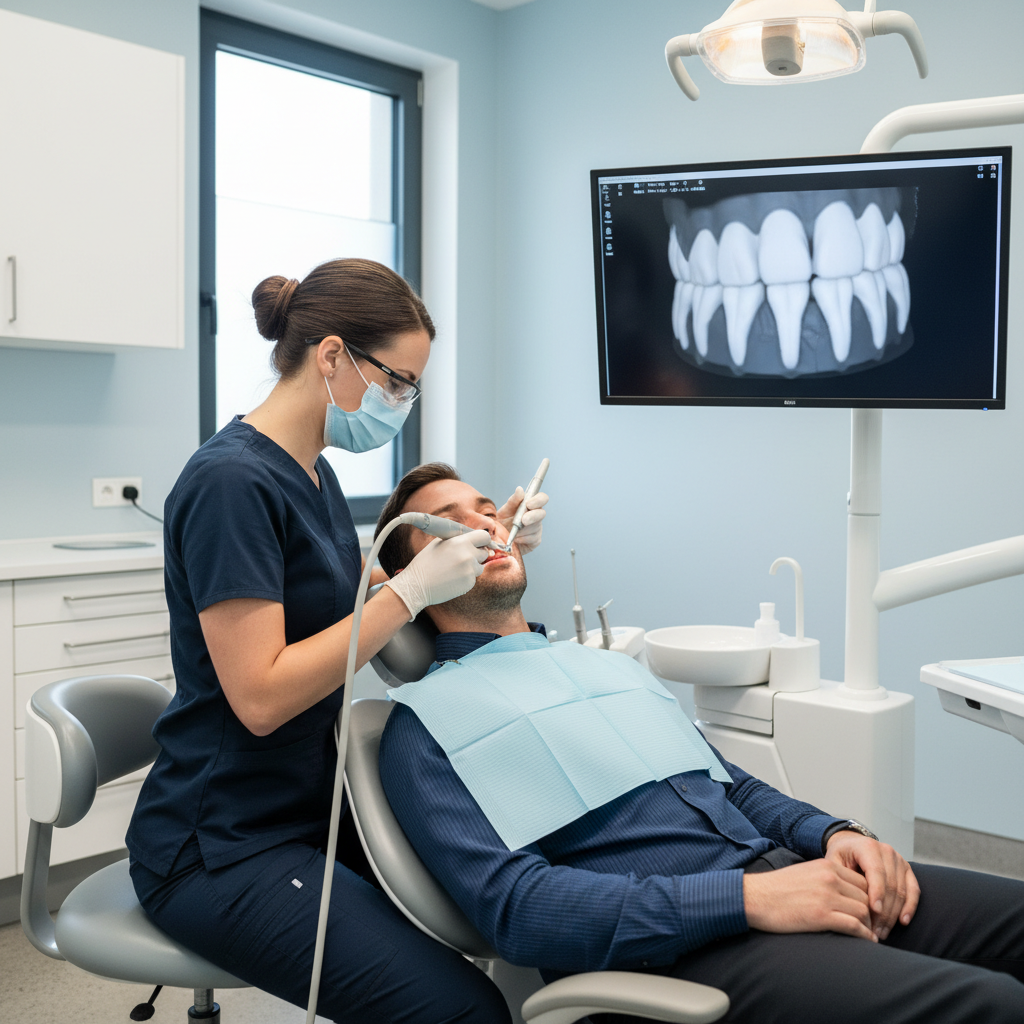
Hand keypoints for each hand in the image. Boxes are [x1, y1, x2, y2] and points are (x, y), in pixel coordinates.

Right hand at [384, 531, 489, 618]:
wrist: (417, 585)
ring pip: (479, 567)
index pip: (484, 536)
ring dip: (471, 567)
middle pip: (484, 552)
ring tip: (453, 570)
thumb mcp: (439, 543)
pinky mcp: (469, 583)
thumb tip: (471, 538)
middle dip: (477, 554)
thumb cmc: (425, 563)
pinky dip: (465, 578)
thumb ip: (457, 539)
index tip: (480, 544)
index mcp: (460, 542)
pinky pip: (473, 578)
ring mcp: (470, 570)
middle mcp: (468, 555)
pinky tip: (452, 579)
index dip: (483, 540)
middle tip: (463, 558)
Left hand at [497, 487, 547, 553]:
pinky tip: (516, 539)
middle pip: (542, 513)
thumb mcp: (505, 511)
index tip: (528, 504)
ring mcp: (537, 528)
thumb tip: (520, 489)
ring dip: (523, 530)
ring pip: (535, 527)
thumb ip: (513, 501)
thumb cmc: (504, 522)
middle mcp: (536, 515)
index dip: (538, 500)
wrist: (500, 539)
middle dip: (532, 516)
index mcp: (530, 505)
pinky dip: (522, 539)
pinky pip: (533, 539)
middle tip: (523, 520)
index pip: (542, 498)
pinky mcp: (536, 540)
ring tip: (513, 532)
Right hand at [743, 858, 875, 941]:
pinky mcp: (821, 915)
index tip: (870, 911)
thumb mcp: (805, 873)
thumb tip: (845, 893)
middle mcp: (829, 878)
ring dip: (870, 925)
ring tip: (870, 935)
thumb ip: (826, 878)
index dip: (870, 898)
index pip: (862, 881)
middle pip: (866, 896)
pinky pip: (854, 926)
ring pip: (863, 911)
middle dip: (873, 913)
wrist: (755, 897)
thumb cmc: (777, 889)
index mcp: (826, 865)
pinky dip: (865, 935)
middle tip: (875, 926)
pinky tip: (867, 941)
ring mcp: (826, 896)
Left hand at [825, 831, 919, 939]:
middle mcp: (886, 851)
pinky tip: (903, 921)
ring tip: (882, 932)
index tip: (873, 912)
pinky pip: (913, 890)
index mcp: (867, 847)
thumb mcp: (833, 861)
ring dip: (894, 914)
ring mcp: (899, 860)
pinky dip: (910, 907)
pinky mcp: (907, 870)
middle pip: (890, 885)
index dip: (877, 893)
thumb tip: (847, 901)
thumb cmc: (841, 856)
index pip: (876, 872)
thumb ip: (839, 877)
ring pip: (902, 891)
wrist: (852, 845)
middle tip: (875, 931)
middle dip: (884, 911)